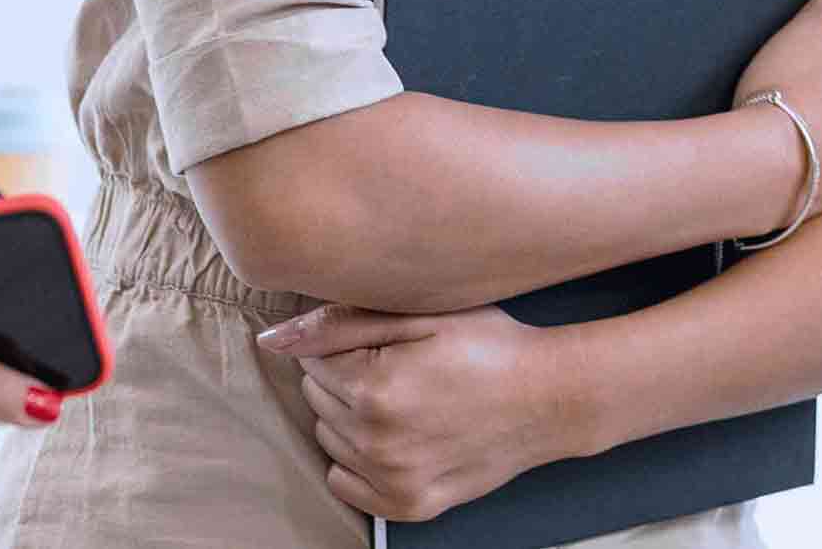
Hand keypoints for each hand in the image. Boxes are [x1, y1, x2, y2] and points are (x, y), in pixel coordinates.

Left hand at [262, 304, 582, 523]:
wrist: (550, 399)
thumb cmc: (490, 346)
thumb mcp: (423, 315)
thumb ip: (340, 324)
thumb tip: (272, 339)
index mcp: (375, 389)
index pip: (311, 360)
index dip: (344, 342)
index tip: (383, 338)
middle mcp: (377, 443)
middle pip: (317, 399)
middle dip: (343, 376)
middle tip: (394, 363)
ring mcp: (393, 481)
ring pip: (329, 439)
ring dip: (350, 415)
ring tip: (400, 395)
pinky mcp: (410, 505)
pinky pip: (346, 484)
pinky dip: (357, 460)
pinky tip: (393, 434)